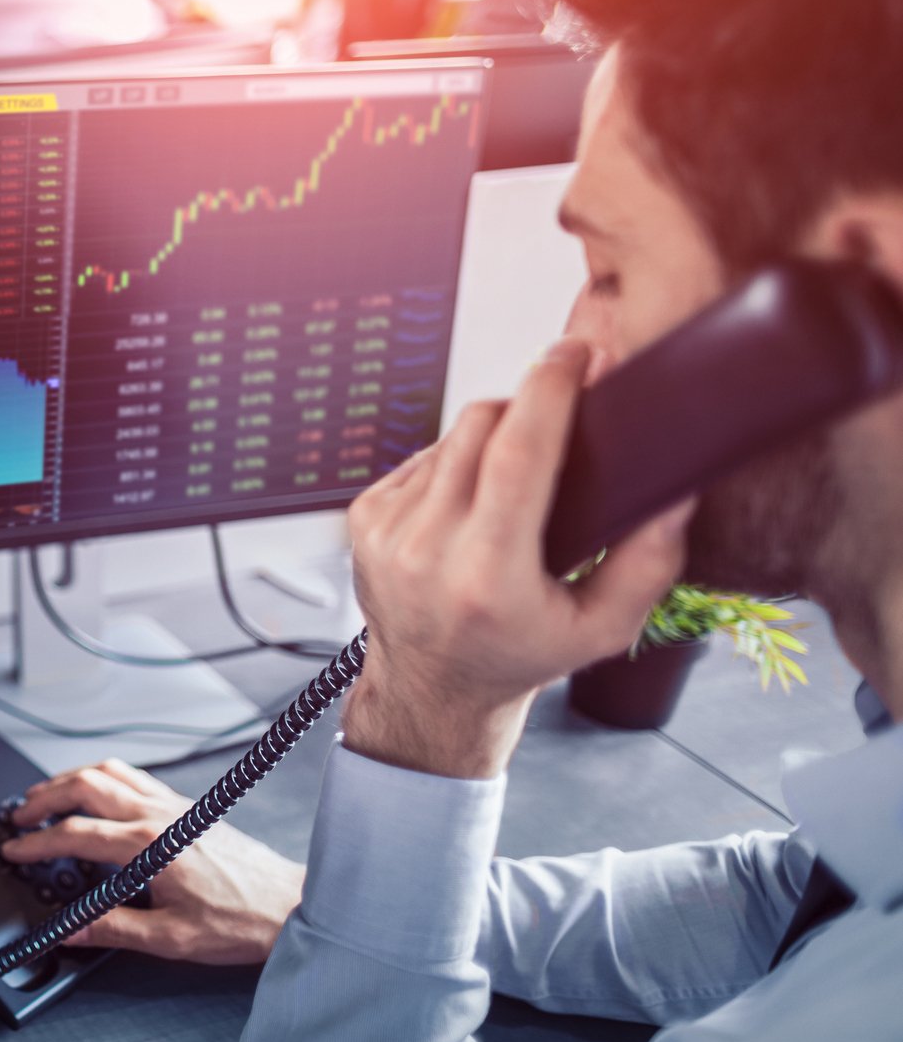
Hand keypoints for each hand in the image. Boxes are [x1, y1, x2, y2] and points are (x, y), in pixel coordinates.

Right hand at [3, 759, 303, 964]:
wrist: (288, 905)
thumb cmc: (240, 921)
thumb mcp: (168, 939)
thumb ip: (111, 929)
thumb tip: (69, 930)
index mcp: (148, 845)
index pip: (74, 834)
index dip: (36, 844)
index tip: (14, 852)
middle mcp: (159, 815)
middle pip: (85, 785)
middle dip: (44, 797)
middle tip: (19, 816)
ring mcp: (173, 806)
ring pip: (110, 771)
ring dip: (71, 778)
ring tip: (48, 796)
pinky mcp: (187, 807)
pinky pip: (134, 777)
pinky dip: (104, 777)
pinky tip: (99, 792)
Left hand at [343, 338, 691, 778]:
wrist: (433, 689)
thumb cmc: (522, 655)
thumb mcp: (603, 629)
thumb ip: (648, 563)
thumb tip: (678, 491)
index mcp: (487, 576)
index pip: (516, 455)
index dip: (549, 391)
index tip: (577, 353)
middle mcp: (426, 549)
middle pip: (483, 427)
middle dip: (530, 404)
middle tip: (565, 412)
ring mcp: (386, 532)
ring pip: (452, 437)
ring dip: (494, 437)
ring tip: (519, 480)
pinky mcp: (363, 519)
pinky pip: (424, 458)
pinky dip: (457, 464)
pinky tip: (474, 503)